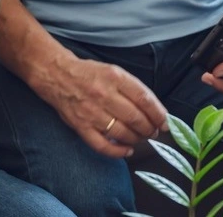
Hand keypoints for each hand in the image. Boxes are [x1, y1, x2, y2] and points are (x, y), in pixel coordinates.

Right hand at [32, 53, 167, 158]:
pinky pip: (102, 145)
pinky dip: (117, 151)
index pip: (144, 98)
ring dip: (137, 139)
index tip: (165, 122)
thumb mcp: (114, 71)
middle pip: (136, 118)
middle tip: (154, 132)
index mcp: (115, 78)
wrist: (57, 75)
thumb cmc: (90, 73)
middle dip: (150, 129)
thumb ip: (133, 88)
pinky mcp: (81, 126)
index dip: (158, 113)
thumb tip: (154, 109)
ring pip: (122, 132)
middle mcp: (104, 95)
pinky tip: (127, 150)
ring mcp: (91, 112)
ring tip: (142, 138)